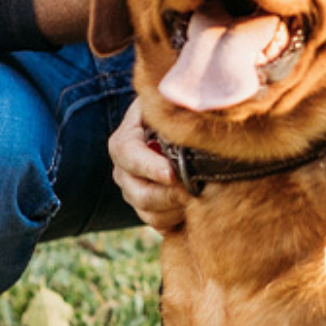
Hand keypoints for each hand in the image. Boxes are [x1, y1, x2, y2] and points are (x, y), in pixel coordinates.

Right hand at [109, 97, 188, 233]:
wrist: (178, 133)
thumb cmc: (176, 112)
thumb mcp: (170, 101)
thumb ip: (176, 103)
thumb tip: (197, 104)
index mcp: (124, 141)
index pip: (128, 154)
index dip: (148, 167)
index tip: (172, 174)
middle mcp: (124, 170)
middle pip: (138, 193)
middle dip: (170, 195)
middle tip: (197, 190)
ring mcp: (133, 192)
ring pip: (149, 213)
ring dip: (177, 209)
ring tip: (202, 196)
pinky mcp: (147, 209)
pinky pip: (160, 225)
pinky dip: (179, 220)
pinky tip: (197, 206)